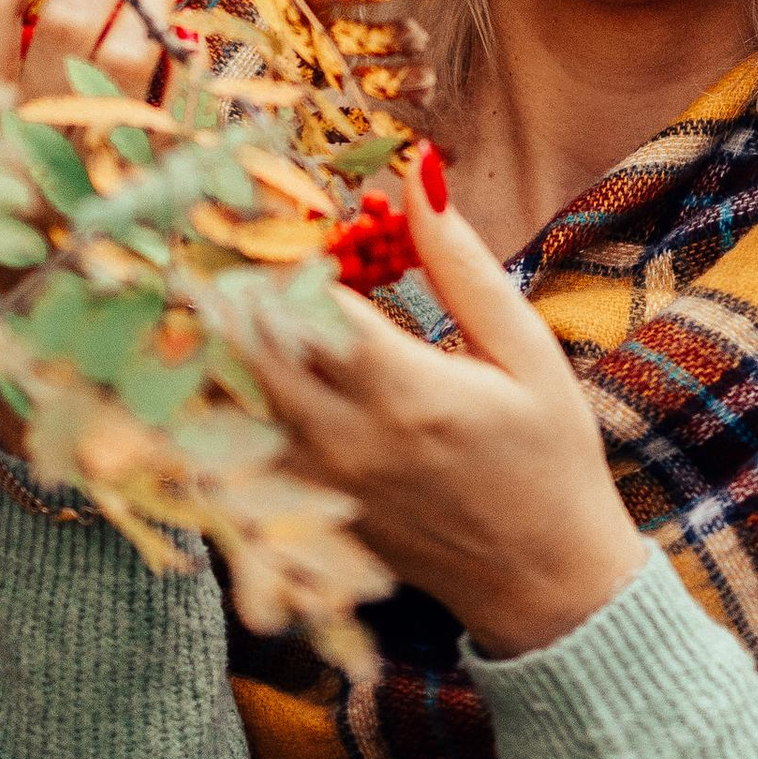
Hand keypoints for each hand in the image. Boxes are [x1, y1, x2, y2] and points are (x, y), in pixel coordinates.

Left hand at [247, 146, 647, 659]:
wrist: (546, 585)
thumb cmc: (551, 458)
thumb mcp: (525, 352)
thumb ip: (463, 265)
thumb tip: (421, 173)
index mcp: (405, 392)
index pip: (302, 303)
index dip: (274, 251)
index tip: (265, 214)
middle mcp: (346, 442)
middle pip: (244, 350)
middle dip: (228, 291)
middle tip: (217, 246)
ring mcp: (317, 487)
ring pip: (226, 405)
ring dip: (214, 348)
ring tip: (206, 303)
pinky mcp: (306, 518)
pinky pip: (233, 456)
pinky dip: (216, 411)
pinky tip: (218, 377)